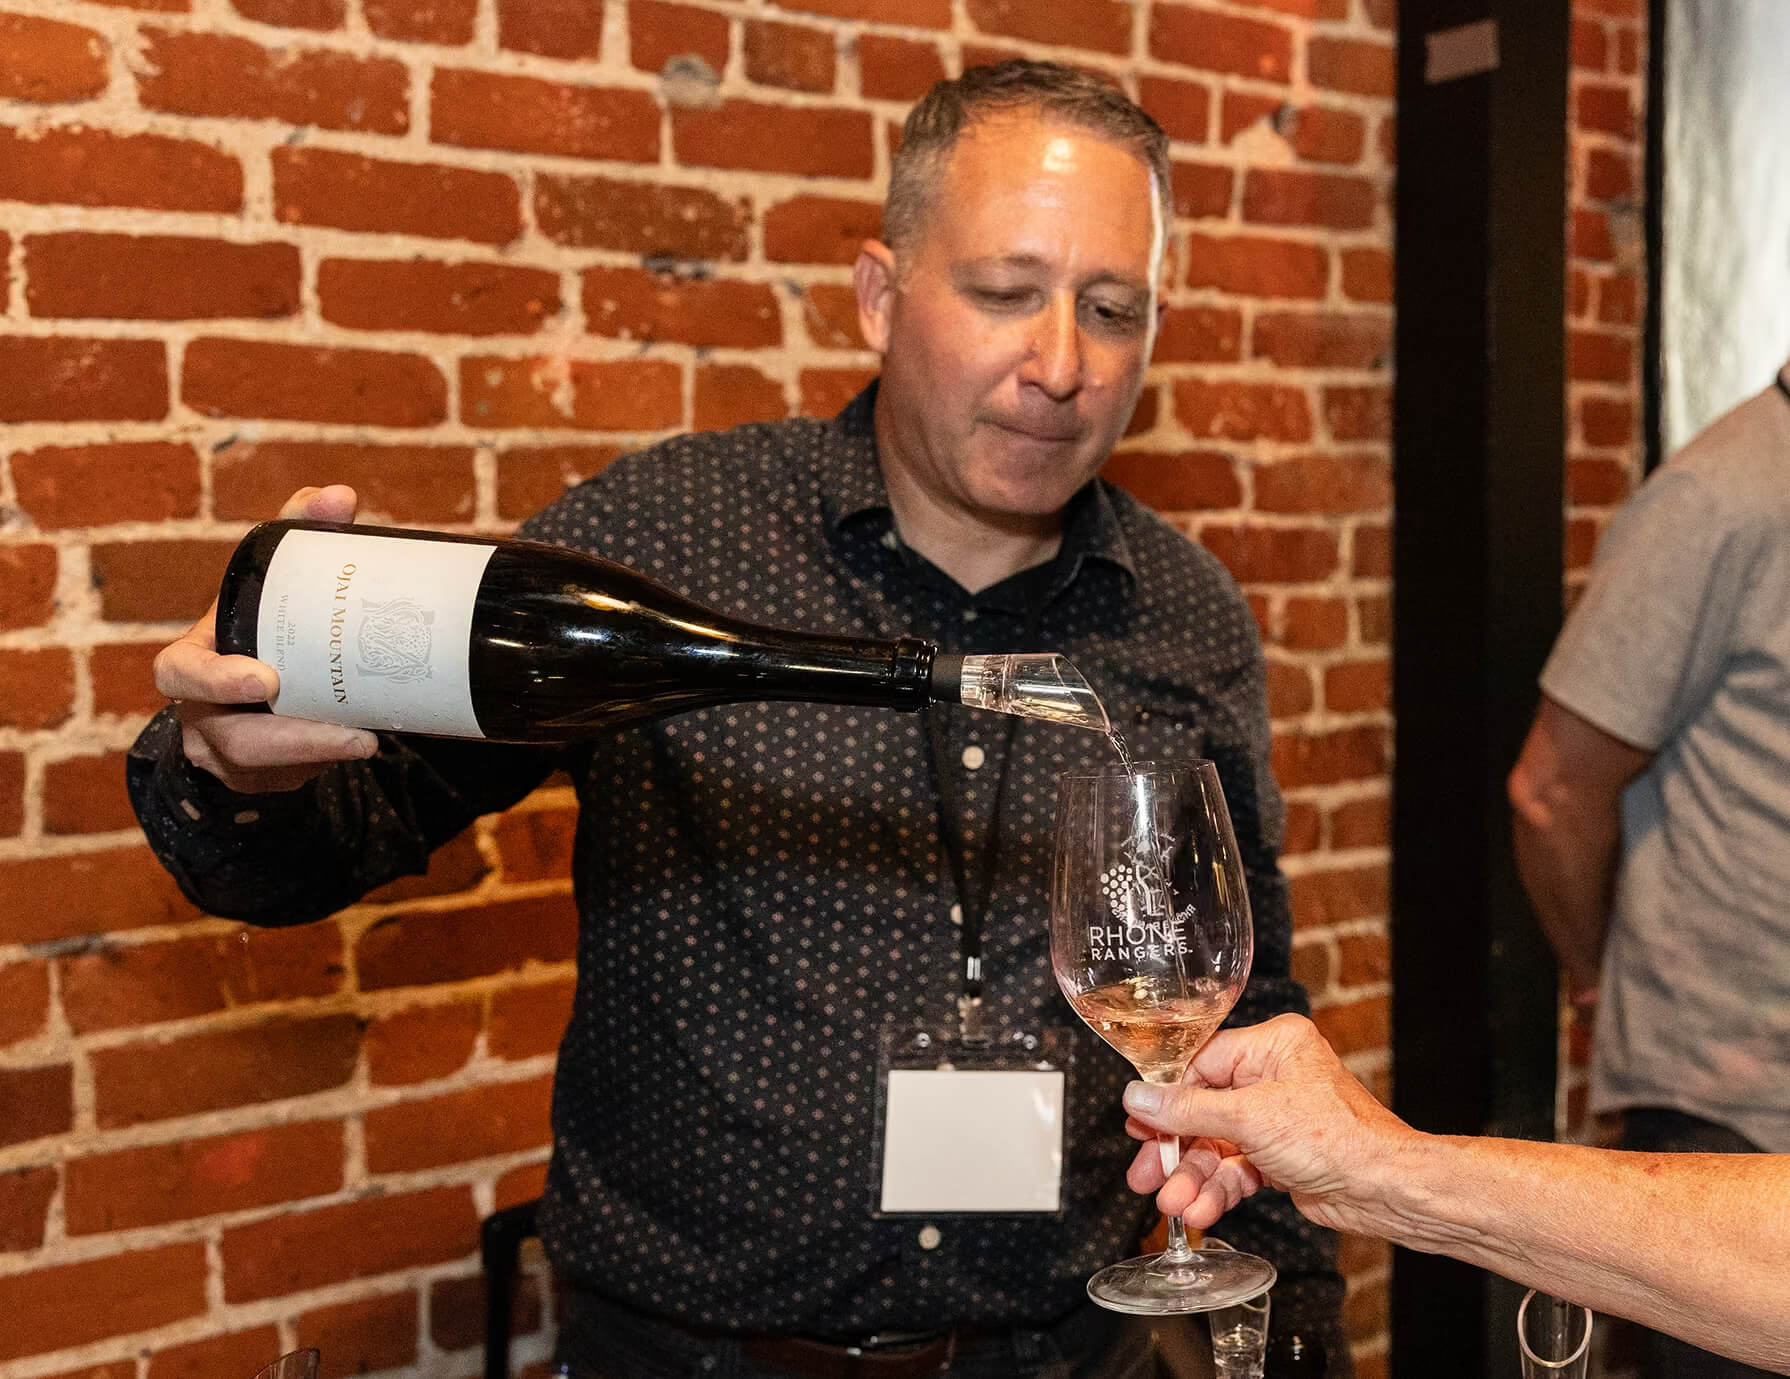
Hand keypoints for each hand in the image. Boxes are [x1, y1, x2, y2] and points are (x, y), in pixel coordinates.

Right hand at [153, 485, 378, 793]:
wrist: (253, 682)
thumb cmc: (262, 624)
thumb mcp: (271, 579)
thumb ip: (299, 532)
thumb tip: (339, 496)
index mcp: (190, 661)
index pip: (180, 674)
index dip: (215, 680)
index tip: (265, 680)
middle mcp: (198, 712)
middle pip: (237, 740)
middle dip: (296, 740)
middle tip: (357, 734)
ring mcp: (222, 754)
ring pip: (266, 770)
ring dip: (318, 757)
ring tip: (368, 741)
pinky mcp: (253, 781)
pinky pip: (286, 783)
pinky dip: (321, 766)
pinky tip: (357, 745)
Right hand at [1120, 1013, 1420, 1237]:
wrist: (1383, 1190)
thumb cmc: (1337, 1138)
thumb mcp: (1250, 1118)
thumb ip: (1188, 1110)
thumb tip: (1139, 1097)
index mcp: (1272, 1045)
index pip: (1202, 1064)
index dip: (1168, 1099)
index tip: (1140, 1123)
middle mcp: (1272, 1076)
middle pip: (1204, 1109)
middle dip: (1177, 1149)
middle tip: (1145, 1173)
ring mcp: (1276, 1118)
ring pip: (1218, 1145)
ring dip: (1195, 1177)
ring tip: (1174, 1205)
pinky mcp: (1280, 1155)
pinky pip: (1237, 1168)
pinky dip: (1219, 1190)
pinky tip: (1201, 1209)